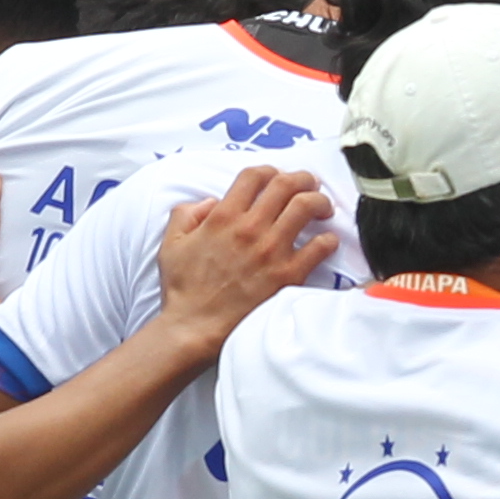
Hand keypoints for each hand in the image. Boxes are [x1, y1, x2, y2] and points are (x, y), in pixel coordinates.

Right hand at [154, 166, 339, 348]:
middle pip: (286, 184)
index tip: (277, 178)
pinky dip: (327, 240)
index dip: (270, 171)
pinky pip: (318, 247)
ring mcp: (271, 251)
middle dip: (303, 179)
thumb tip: (211, 202)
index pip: (254, 176)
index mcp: (223, 216)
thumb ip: (187, 214)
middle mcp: (250, 228)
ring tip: (322, 208)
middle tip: (309, 185)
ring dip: (319, 201)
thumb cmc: (183, 289)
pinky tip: (327, 241)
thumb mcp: (172, 243)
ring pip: (305, 207)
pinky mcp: (288, 275)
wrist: (194, 328)